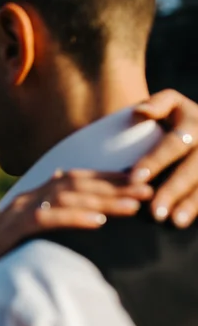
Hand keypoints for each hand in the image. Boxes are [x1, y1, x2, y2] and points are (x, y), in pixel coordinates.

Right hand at [0, 169, 152, 306]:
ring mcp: (14, 213)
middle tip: (144, 191)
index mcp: (30, 198)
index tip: (136, 181)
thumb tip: (75, 210)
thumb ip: (46, 219)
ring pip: (62, 197)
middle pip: (72, 183)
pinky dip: (72, 218)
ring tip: (131, 207)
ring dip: (101, 201)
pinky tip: (96, 222)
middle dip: (112, 186)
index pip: (71, 178)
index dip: (104, 176)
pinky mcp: (9, 231)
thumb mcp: (26, 236)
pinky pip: (44, 219)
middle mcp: (23, 199)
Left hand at [130, 89, 197, 227]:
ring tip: (176, 222)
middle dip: (174, 190)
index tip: (135, 179)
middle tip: (155, 212)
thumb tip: (140, 111)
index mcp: (195, 121)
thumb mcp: (171, 103)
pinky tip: (187, 220)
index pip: (174, 144)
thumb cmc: (178, 116)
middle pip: (193, 168)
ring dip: (192, 204)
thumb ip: (158, 104)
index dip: (155, 161)